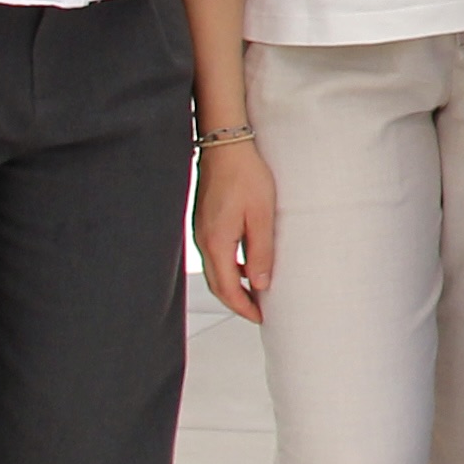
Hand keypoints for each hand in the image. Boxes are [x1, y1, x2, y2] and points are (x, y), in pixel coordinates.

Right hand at [189, 137, 275, 320]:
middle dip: (236, 301)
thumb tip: (260, 284)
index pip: (227, 288)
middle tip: (257, 311)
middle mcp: (204, 240)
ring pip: (215, 269)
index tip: (259, 317)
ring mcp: (201, 230)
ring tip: (255, 291)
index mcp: (216, 242)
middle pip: (217, 283)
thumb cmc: (246, 175)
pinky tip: (246, 263)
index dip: (243, 307)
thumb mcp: (262, 216)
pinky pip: (215, 253)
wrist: (226, 146)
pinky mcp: (205, 221)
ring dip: (232, 285)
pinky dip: (229, 267)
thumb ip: (261, 252)